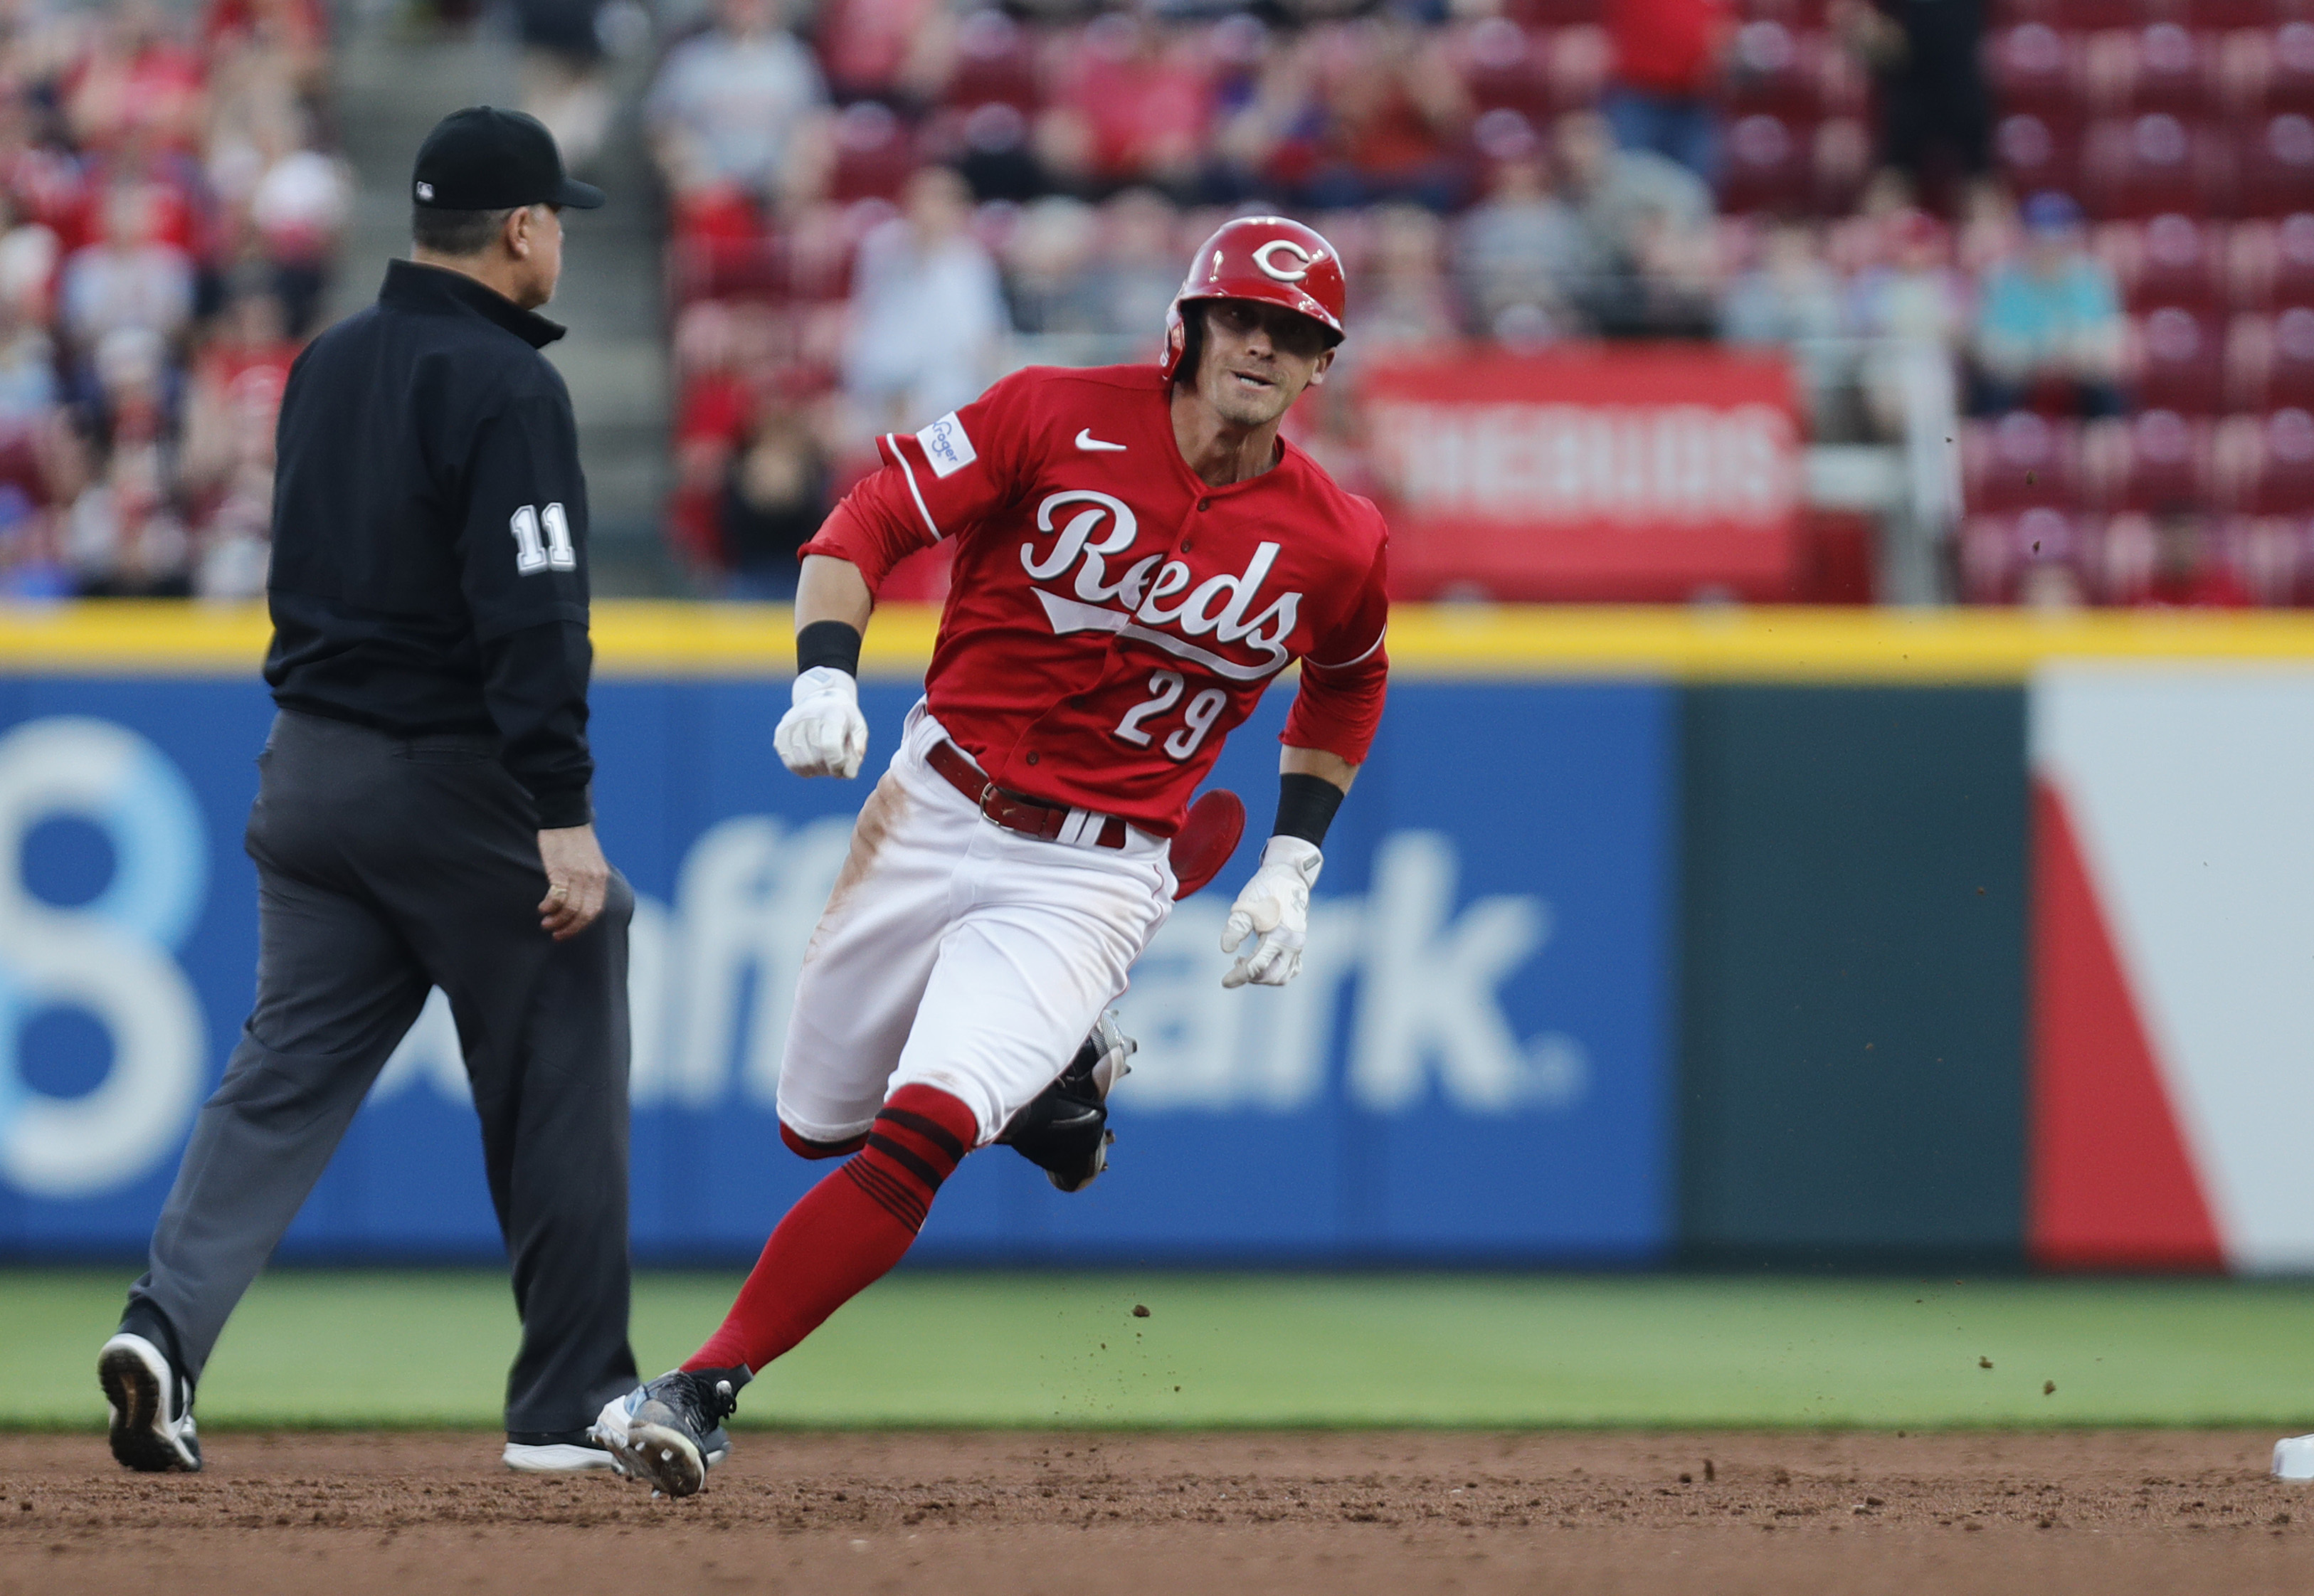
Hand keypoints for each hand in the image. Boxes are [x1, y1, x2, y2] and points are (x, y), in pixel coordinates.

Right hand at [538, 824, 611, 940]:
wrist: (566, 816)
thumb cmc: (575, 840)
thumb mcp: (590, 862)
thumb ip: (589, 881)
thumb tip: (581, 901)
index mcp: (601, 878)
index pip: (595, 911)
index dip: (582, 926)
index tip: (569, 932)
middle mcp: (592, 879)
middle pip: (584, 914)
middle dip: (570, 929)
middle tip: (556, 935)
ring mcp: (577, 875)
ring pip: (569, 909)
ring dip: (557, 921)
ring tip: (546, 924)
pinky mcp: (560, 870)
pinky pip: (556, 897)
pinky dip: (549, 907)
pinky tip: (542, 908)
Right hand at [774, 666, 868, 777]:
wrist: (820, 698)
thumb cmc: (842, 717)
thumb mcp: (858, 727)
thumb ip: (858, 749)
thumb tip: (848, 773)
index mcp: (831, 712)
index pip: (829, 746)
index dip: (837, 763)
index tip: (843, 765)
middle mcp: (808, 715)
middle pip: (816, 757)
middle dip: (829, 769)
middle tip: (836, 766)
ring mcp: (791, 724)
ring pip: (802, 763)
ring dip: (816, 770)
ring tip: (825, 763)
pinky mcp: (780, 733)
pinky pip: (790, 762)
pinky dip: (802, 769)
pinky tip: (812, 764)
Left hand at [1220, 836, 1322, 988]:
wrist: (1289, 874)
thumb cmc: (1265, 887)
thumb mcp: (1246, 904)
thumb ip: (1236, 927)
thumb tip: (1226, 949)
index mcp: (1279, 936)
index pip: (1257, 966)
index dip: (1239, 976)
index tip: (1224, 981)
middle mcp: (1292, 944)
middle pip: (1272, 976)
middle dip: (1252, 978)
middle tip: (1235, 968)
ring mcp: (1298, 944)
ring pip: (1284, 975)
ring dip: (1265, 976)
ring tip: (1246, 963)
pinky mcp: (1298, 942)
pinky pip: (1292, 967)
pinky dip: (1277, 971)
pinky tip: (1262, 961)